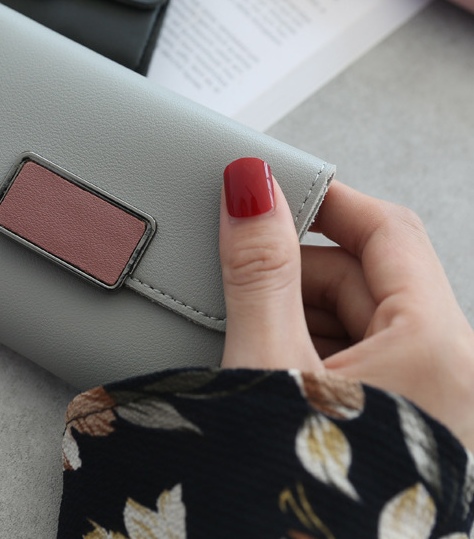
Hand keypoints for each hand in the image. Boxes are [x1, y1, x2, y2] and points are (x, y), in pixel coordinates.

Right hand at [219, 157, 473, 450]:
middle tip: (236, 272)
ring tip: (247, 340)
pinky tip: (268, 370)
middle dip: (297, 267)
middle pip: (369, 277)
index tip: (274, 186)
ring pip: (362, 320)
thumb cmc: (300, 502)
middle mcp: (453, 375)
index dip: (326, 199)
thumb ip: (259, 267)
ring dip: (298, 311)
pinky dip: (311, 350)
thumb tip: (251, 191)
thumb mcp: (267, 367)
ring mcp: (431, 406)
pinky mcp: (407, 429)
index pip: (387, 231)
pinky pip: (360, 361)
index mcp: (441, 352)